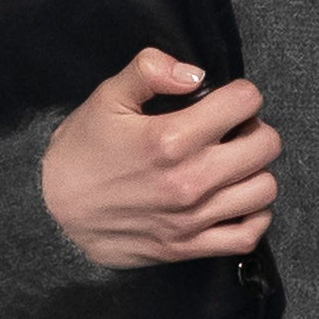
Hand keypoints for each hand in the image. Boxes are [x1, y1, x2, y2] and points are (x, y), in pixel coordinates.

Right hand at [40, 46, 279, 269]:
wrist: (53, 213)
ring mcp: (193, 218)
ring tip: (234, 164)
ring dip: (256, 171)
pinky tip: (238, 199)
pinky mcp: (189, 247)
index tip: (226, 100)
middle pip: (265, 145)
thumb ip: (150, 71)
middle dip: (254, 128)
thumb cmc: (81, 152)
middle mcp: (189, 180)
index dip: (240, 94)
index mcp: (171, 138)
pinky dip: (254, 216)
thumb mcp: (106, 97)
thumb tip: (194, 73)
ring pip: (264, 189)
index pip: (244, 103)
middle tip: (233, 130)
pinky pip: (248, 236)